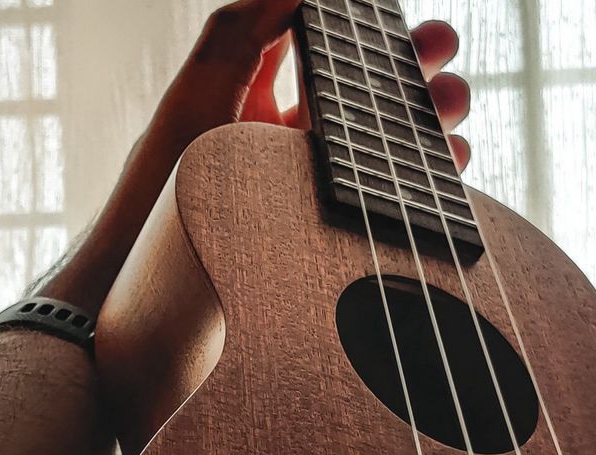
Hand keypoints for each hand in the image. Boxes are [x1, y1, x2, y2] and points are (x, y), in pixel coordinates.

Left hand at [39, 0, 471, 310]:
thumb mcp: (196, 95)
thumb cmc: (158, 189)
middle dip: (412, 61)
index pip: (318, 40)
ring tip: (452, 102)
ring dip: (433, 113)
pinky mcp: (329, 231)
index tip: (391, 12)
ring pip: (391, 139)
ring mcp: (312, 185)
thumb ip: (242, 30)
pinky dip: (432, 176)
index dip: (360, 22)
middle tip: (438, 46)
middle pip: (368, 86)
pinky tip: (450, 161)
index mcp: (256, 93)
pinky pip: (393, 198)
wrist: (142, 287)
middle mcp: (288, 136)